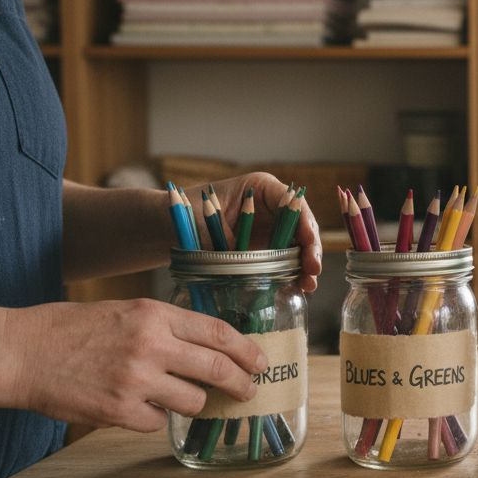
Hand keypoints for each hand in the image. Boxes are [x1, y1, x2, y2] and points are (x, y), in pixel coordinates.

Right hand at [7, 299, 266, 431]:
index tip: (260, 361)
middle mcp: (151, 346)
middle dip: (240, 384)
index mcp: (155, 315)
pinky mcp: (119, 412)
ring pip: (193, 402)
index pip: (219, 333)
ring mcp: (136, 381)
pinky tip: (138, 406)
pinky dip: (154, 417)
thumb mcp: (126, 311)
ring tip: (182, 398)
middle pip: (218, 369)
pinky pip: (158, 422)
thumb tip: (210, 346)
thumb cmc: (72, 329)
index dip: (247, 350)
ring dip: (194, 403)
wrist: (22, 353)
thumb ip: (167, 326)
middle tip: (248, 391)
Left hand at [187, 172, 321, 292]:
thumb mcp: (206, 223)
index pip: (293, 204)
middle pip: (302, 227)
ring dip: (305, 266)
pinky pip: (283, 261)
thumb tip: (251, 264)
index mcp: (261, 189)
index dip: (305, 225)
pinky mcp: (263, 250)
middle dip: (310, 250)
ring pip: (297, 246)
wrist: (165, 227)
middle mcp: (271, 207)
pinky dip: (291, 274)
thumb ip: (231, 239)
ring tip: (307, 286)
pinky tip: (295, 288)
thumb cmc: (183, 214)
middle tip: (312, 271)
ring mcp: (269, 229)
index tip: (308, 246)